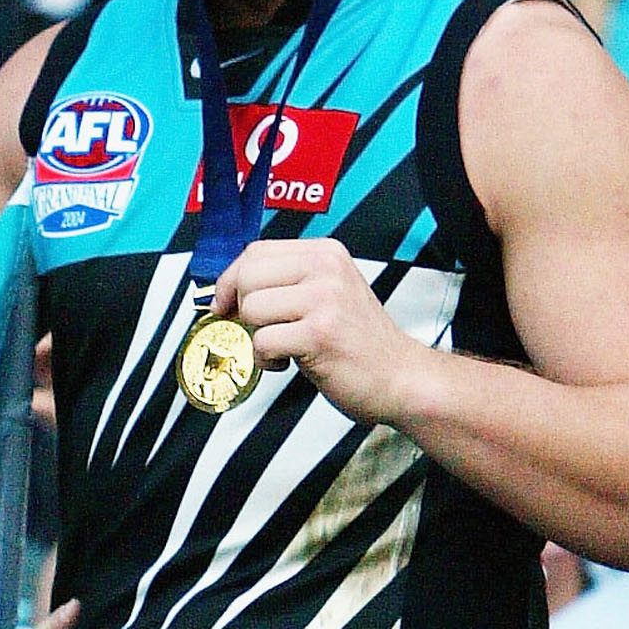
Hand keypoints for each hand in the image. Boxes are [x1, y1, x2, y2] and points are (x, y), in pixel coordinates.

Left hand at [213, 237, 421, 428]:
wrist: (402, 377)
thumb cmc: (358, 342)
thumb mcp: (327, 294)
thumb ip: (286, 282)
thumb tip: (227, 288)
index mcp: (325, 253)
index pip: (255, 251)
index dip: (231, 280)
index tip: (225, 303)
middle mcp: (326, 268)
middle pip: (247, 276)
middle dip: (243, 310)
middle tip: (263, 329)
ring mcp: (325, 299)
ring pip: (252, 309)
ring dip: (258, 337)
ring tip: (284, 347)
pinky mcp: (320, 334)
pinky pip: (263, 342)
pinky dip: (267, 360)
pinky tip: (290, 362)